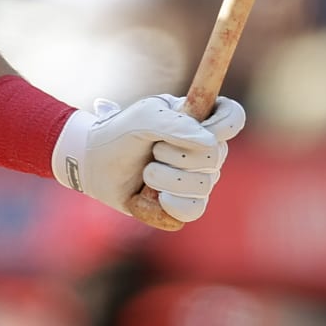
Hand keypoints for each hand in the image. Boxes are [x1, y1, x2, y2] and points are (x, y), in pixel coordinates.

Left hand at [51, 94, 245, 223]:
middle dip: (176, 155)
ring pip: (203, 185)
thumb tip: (209, 142)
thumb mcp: (143, 118)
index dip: (224, 124)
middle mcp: (203, 149)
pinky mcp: (185, 203)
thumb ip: (174, 124)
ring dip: (166, 179)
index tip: (204, 128)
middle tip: (153, 150)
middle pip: (215, 156)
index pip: (232, 117)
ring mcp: (197, 178)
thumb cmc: (118, 133)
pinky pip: (194, 209)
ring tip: (146, 173)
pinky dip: (172, 204)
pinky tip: (157, 196)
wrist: (93, 163)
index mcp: (197, 120)